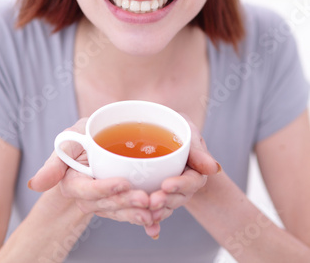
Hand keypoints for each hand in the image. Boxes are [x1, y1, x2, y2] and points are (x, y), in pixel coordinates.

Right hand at [29, 119, 159, 237]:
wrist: (102, 136)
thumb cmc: (85, 134)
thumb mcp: (71, 137)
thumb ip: (56, 160)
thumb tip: (35, 184)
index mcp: (73, 182)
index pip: (87, 190)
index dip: (104, 189)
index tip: (123, 182)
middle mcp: (88, 196)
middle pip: (107, 204)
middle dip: (125, 203)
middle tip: (146, 199)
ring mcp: (105, 201)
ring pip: (120, 211)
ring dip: (136, 214)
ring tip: (154, 211)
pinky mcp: (119, 201)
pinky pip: (130, 212)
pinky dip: (143, 218)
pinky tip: (156, 223)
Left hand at [145, 118, 220, 237]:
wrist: (162, 132)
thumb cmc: (177, 128)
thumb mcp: (188, 132)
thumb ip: (198, 149)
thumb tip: (214, 168)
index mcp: (195, 171)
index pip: (191, 180)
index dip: (180, 185)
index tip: (167, 185)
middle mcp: (184, 185)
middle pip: (178, 197)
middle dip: (166, 201)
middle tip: (152, 201)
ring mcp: (170, 193)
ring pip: (166, 206)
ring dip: (157, 213)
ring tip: (145, 214)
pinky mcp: (156, 196)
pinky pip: (154, 212)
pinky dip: (152, 223)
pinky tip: (148, 231)